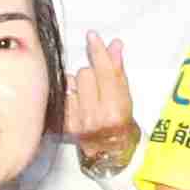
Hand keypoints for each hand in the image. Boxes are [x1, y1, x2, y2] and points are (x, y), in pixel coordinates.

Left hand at [65, 37, 139, 173]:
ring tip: (88, 96)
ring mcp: (77, 121)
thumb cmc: (121, 124)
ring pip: (71, 81)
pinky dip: (69, 93)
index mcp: (114, 110)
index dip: (99, 53)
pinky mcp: (64, 124)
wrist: (110, 152)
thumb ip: (118, 70)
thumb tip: (114, 46)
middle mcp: (94, 116)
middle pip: (85, 74)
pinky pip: (63, 93)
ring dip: (79, 83)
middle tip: (98, 85)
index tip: (93, 37)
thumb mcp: (126, 97)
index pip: (105, 73)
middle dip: (93, 74)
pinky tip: (77, 101)